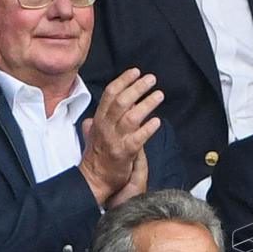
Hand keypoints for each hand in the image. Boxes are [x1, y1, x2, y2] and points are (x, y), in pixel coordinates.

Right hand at [79, 68, 163, 205]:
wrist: (94, 180)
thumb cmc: (97, 157)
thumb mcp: (93, 135)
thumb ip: (97, 121)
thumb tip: (97, 113)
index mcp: (99, 119)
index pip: (110, 93)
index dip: (124, 80)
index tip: (136, 71)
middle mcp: (106, 126)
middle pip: (121, 101)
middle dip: (137, 87)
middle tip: (152, 79)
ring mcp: (115, 139)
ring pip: (131, 116)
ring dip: (146, 104)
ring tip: (159, 95)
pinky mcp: (124, 153)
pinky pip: (137, 138)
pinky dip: (148, 128)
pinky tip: (157, 121)